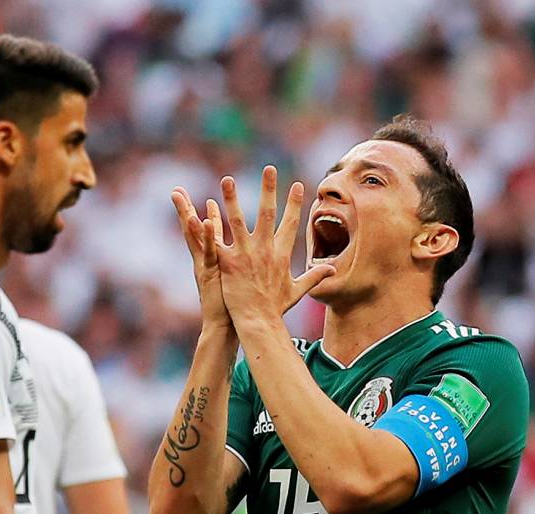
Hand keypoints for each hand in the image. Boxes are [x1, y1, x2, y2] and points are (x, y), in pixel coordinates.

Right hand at [171, 187, 230, 330]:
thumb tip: (250, 264)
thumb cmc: (235, 307)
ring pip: (194, 236)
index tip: (198, 196)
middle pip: (192, 230)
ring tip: (179, 198)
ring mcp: (206, 266)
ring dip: (187, 215)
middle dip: (183, 209)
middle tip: (174, 190)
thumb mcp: (236, 284)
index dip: (202, 214)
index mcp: (213, 261)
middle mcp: (205, 260)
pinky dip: (207, 235)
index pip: (206, 233)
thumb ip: (240, 270)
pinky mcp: (211, 273)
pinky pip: (209, 251)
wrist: (225, 328)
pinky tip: (204, 219)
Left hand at [213, 166, 334, 325]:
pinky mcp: (228, 263)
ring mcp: (246, 255)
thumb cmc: (276, 309)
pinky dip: (209, 228)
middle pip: (267, 213)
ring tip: (227, 179)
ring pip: (237, 221)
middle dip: (269, 189)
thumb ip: (314, 277)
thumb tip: (333, 271)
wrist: (259, 323)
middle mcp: (265, 250)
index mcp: (281, 255)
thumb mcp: (297, 291)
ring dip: (232, 199)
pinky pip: (217, 241)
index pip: (291, 223)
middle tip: (269, 168)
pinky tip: (201, 212)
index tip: (299, 185)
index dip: (295, 204)